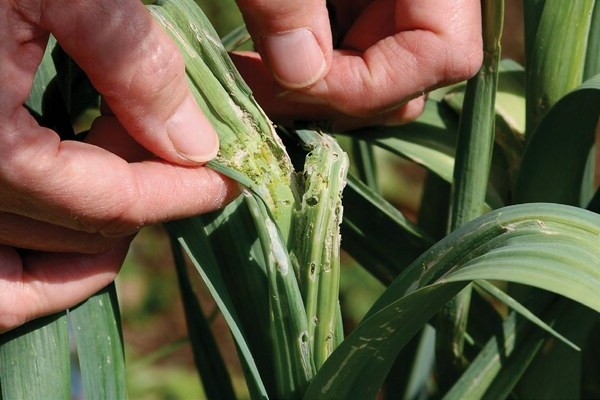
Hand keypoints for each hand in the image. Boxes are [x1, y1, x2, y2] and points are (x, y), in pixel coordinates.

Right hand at [0, 0, 237, 331]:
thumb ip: (130, 62)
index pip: (113, 203)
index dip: (183, 193)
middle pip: (82, 229)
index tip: (228, 181)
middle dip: (149, 194)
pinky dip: (40, 268)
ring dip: (99, 225)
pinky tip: (77, 216)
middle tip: (181, 148)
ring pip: (37, 259)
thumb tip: (196, 142)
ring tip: (129, 165)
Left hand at [232, 0, 482, 127]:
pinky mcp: (360, 7)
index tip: (288, 80)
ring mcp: (397, 3)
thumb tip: (297, 74)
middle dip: (332, 98)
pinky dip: (306, 68)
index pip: (442, 56)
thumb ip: (287, 2)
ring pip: (377, 72)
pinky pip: (351, 52)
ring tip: (249, 77)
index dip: (366, 84)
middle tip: (258, 94)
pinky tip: (262, 63)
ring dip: (314, 90)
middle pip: (409, 77)